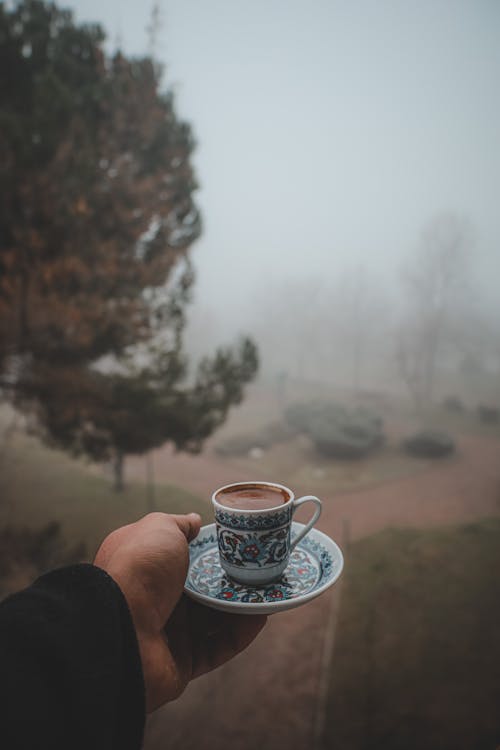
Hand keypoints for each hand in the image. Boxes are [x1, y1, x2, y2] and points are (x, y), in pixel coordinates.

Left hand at [94, 512, 266, 711]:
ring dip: (242, 606)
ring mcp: (167, 633)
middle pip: (201, 589)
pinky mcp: (181, 663)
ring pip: (213, 619)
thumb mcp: (159, 529)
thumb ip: (179, 524)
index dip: (206, 550)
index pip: (180, 557)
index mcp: (145, 567)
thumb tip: (194, 521)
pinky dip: (241, 633)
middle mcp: (154, 599)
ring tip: (269, 590)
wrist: (121, 629)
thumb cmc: (138, 570)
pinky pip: (218, 647)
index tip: (235, 544)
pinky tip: (261, 616)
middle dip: (230, 580)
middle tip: (259, 569)